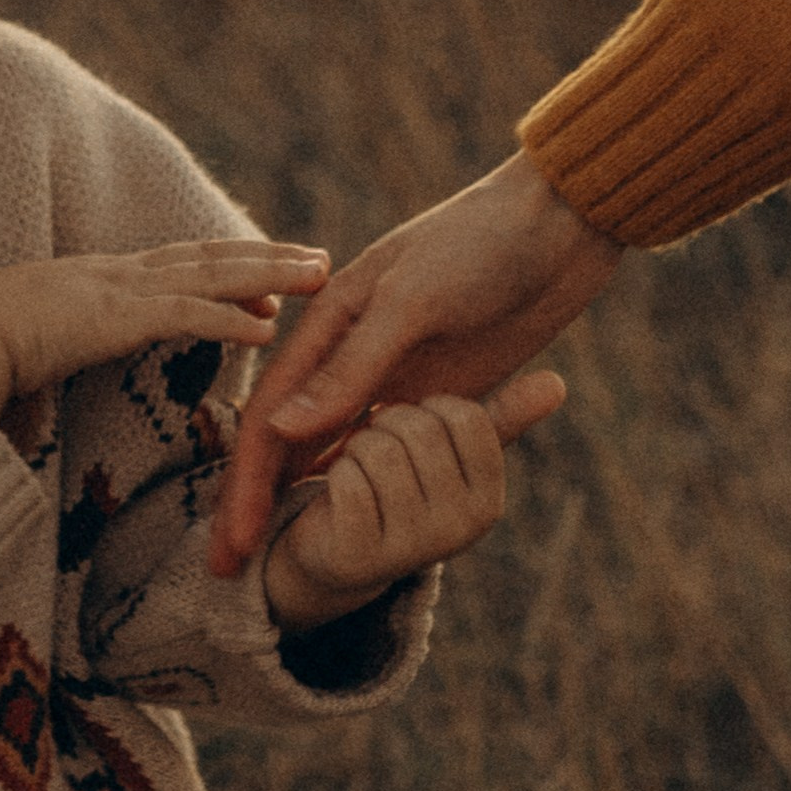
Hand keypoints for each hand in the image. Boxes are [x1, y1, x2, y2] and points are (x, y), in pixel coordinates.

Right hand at [0, 239, 329, 418]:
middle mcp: (108, 276)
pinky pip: (186, 314)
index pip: (170, 268)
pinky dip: (232, 316)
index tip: (264, 266)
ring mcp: (112, 291)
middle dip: (264, 254)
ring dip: (270, 272)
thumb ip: (35, 384)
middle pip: (204, 257)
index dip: (220, 266)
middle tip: (317, 256)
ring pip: (210, 274)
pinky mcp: (111, 317)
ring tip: (320, 274)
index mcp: (88, 286)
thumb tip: (25, 421)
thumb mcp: (12, 366)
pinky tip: (273, 323)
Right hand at [213, 152, 622, 571]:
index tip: (231, 544)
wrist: (560, 222)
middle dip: (258, 503)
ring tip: (276, 558)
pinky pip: (393, 448)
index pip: (273, 418)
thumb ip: (351, 368)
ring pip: (335, 450)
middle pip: (292, 442)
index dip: (247, 484)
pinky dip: (367, 484)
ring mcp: (398, 374)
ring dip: (305, 501)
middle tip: (230, 569)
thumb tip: (283, 429)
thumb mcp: (414, 302)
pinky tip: (353, 524)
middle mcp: (353, 354)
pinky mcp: (444, 389)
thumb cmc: (482, 244)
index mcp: (330, 324)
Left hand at [261, 371, 566, 632]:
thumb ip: (499, 418)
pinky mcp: (362, 556)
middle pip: (418, 430)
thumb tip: (559, 383)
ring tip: (359, 471)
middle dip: (385, 426)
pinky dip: (335, 475)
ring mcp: (413, 547)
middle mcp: (461, 530)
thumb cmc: (396, 487)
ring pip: (378, 450)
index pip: (464, 416)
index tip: (411, 430)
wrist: (335, 555)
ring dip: (356, 449)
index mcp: (488, 500)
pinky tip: (339, 497)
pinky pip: (347, 480)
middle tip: (376, 453)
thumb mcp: (446, 452)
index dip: (426, 409)